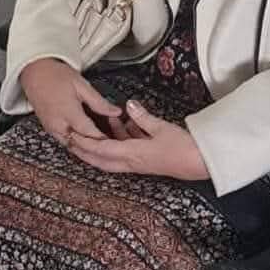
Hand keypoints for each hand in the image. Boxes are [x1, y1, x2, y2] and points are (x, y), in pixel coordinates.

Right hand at [20, 57, 121, 144]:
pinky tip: (87, 142)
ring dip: (87, 148)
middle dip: (96, 148)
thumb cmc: (56, 75)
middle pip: (80, 144)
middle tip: (113, 148)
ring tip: (102, 148)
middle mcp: (58, 125)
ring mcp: (52, 129)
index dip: (104, 139)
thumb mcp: (82, 85)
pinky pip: (65, 142)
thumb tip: (115, 112)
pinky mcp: (49, 129)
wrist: (34, 72)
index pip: (89, 133)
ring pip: (72, 146)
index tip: (117, 142)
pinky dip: (77, 144)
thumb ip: (99, 102)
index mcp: (68, 113)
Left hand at [69, 99, 209, 180]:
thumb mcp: (161, 128)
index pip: (102, 149)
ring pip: (111, 156)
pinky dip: (117, 141)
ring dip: (100, 144)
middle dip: (84, 151)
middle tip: (71, 139)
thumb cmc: (182, 148)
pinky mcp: (145, 160)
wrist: (198, 163)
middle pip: (100, 159)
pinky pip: (124, 152)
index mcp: (133, 155)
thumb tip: (129, 106)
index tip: (72, 136)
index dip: (85, 143)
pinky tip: (120, 127)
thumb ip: (142, 117)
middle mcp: (132, 162)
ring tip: (94, 127)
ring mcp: (138, 163)